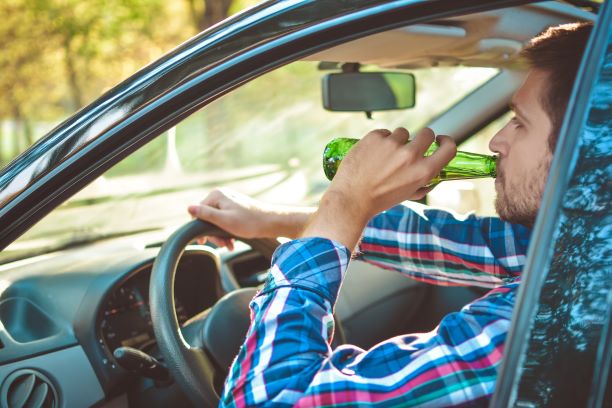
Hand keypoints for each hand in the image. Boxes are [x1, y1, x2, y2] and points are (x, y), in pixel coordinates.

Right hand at [188, 188, 313, 248]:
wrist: (271, 223)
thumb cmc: (249, 222)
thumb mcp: (224, 221)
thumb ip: (206, 214)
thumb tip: (189, 208)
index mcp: (216, 195)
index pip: (198, 212)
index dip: (201, 228)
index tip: (206, 242)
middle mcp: (222, 195)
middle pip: (207, 217)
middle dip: (214, 233)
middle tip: (223, 245)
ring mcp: (229, 201)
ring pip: (217, 221)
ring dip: (221, 235)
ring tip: (229, 245)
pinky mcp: (236, 208)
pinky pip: (226, 220)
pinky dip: (227, 231)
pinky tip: (233, 242)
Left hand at [330, 127, 455, 219]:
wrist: (351, 199)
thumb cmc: (379, 200)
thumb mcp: (407, 196)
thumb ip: (423, 184)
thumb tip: (434, 177)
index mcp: (423, 172)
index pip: (449, 148)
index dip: (447, 142)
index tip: (440, 140)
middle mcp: (410, 156)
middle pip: (427, 133)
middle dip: (422, 138)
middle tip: (410, 146)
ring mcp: (392, 144)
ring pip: (402, 133)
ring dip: (396, 141)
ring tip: (383, 158)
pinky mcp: (375, 137)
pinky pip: (383, 133)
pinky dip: (379, 141)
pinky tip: (371, 155)